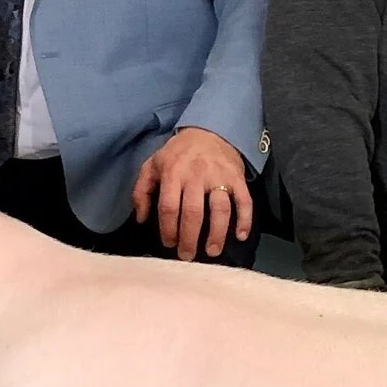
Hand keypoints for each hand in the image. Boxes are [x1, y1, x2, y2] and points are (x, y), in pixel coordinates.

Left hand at [131, 127, 252, 260]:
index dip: (168, 229)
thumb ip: (141, 191)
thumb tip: (141, 219)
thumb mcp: (152, 165)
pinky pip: (244, 201)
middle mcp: (197, 175)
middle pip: (193, 213)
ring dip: (216, 234)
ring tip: (212, 251)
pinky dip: (245, 219)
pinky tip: (240, 235)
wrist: (209, 131)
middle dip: (189, 238)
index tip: (169, 244)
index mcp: (173, 173)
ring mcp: (219, 177)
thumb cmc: (177, 154)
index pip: (169, 207)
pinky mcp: (237, 178)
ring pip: (220, 209)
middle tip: (187, 255)